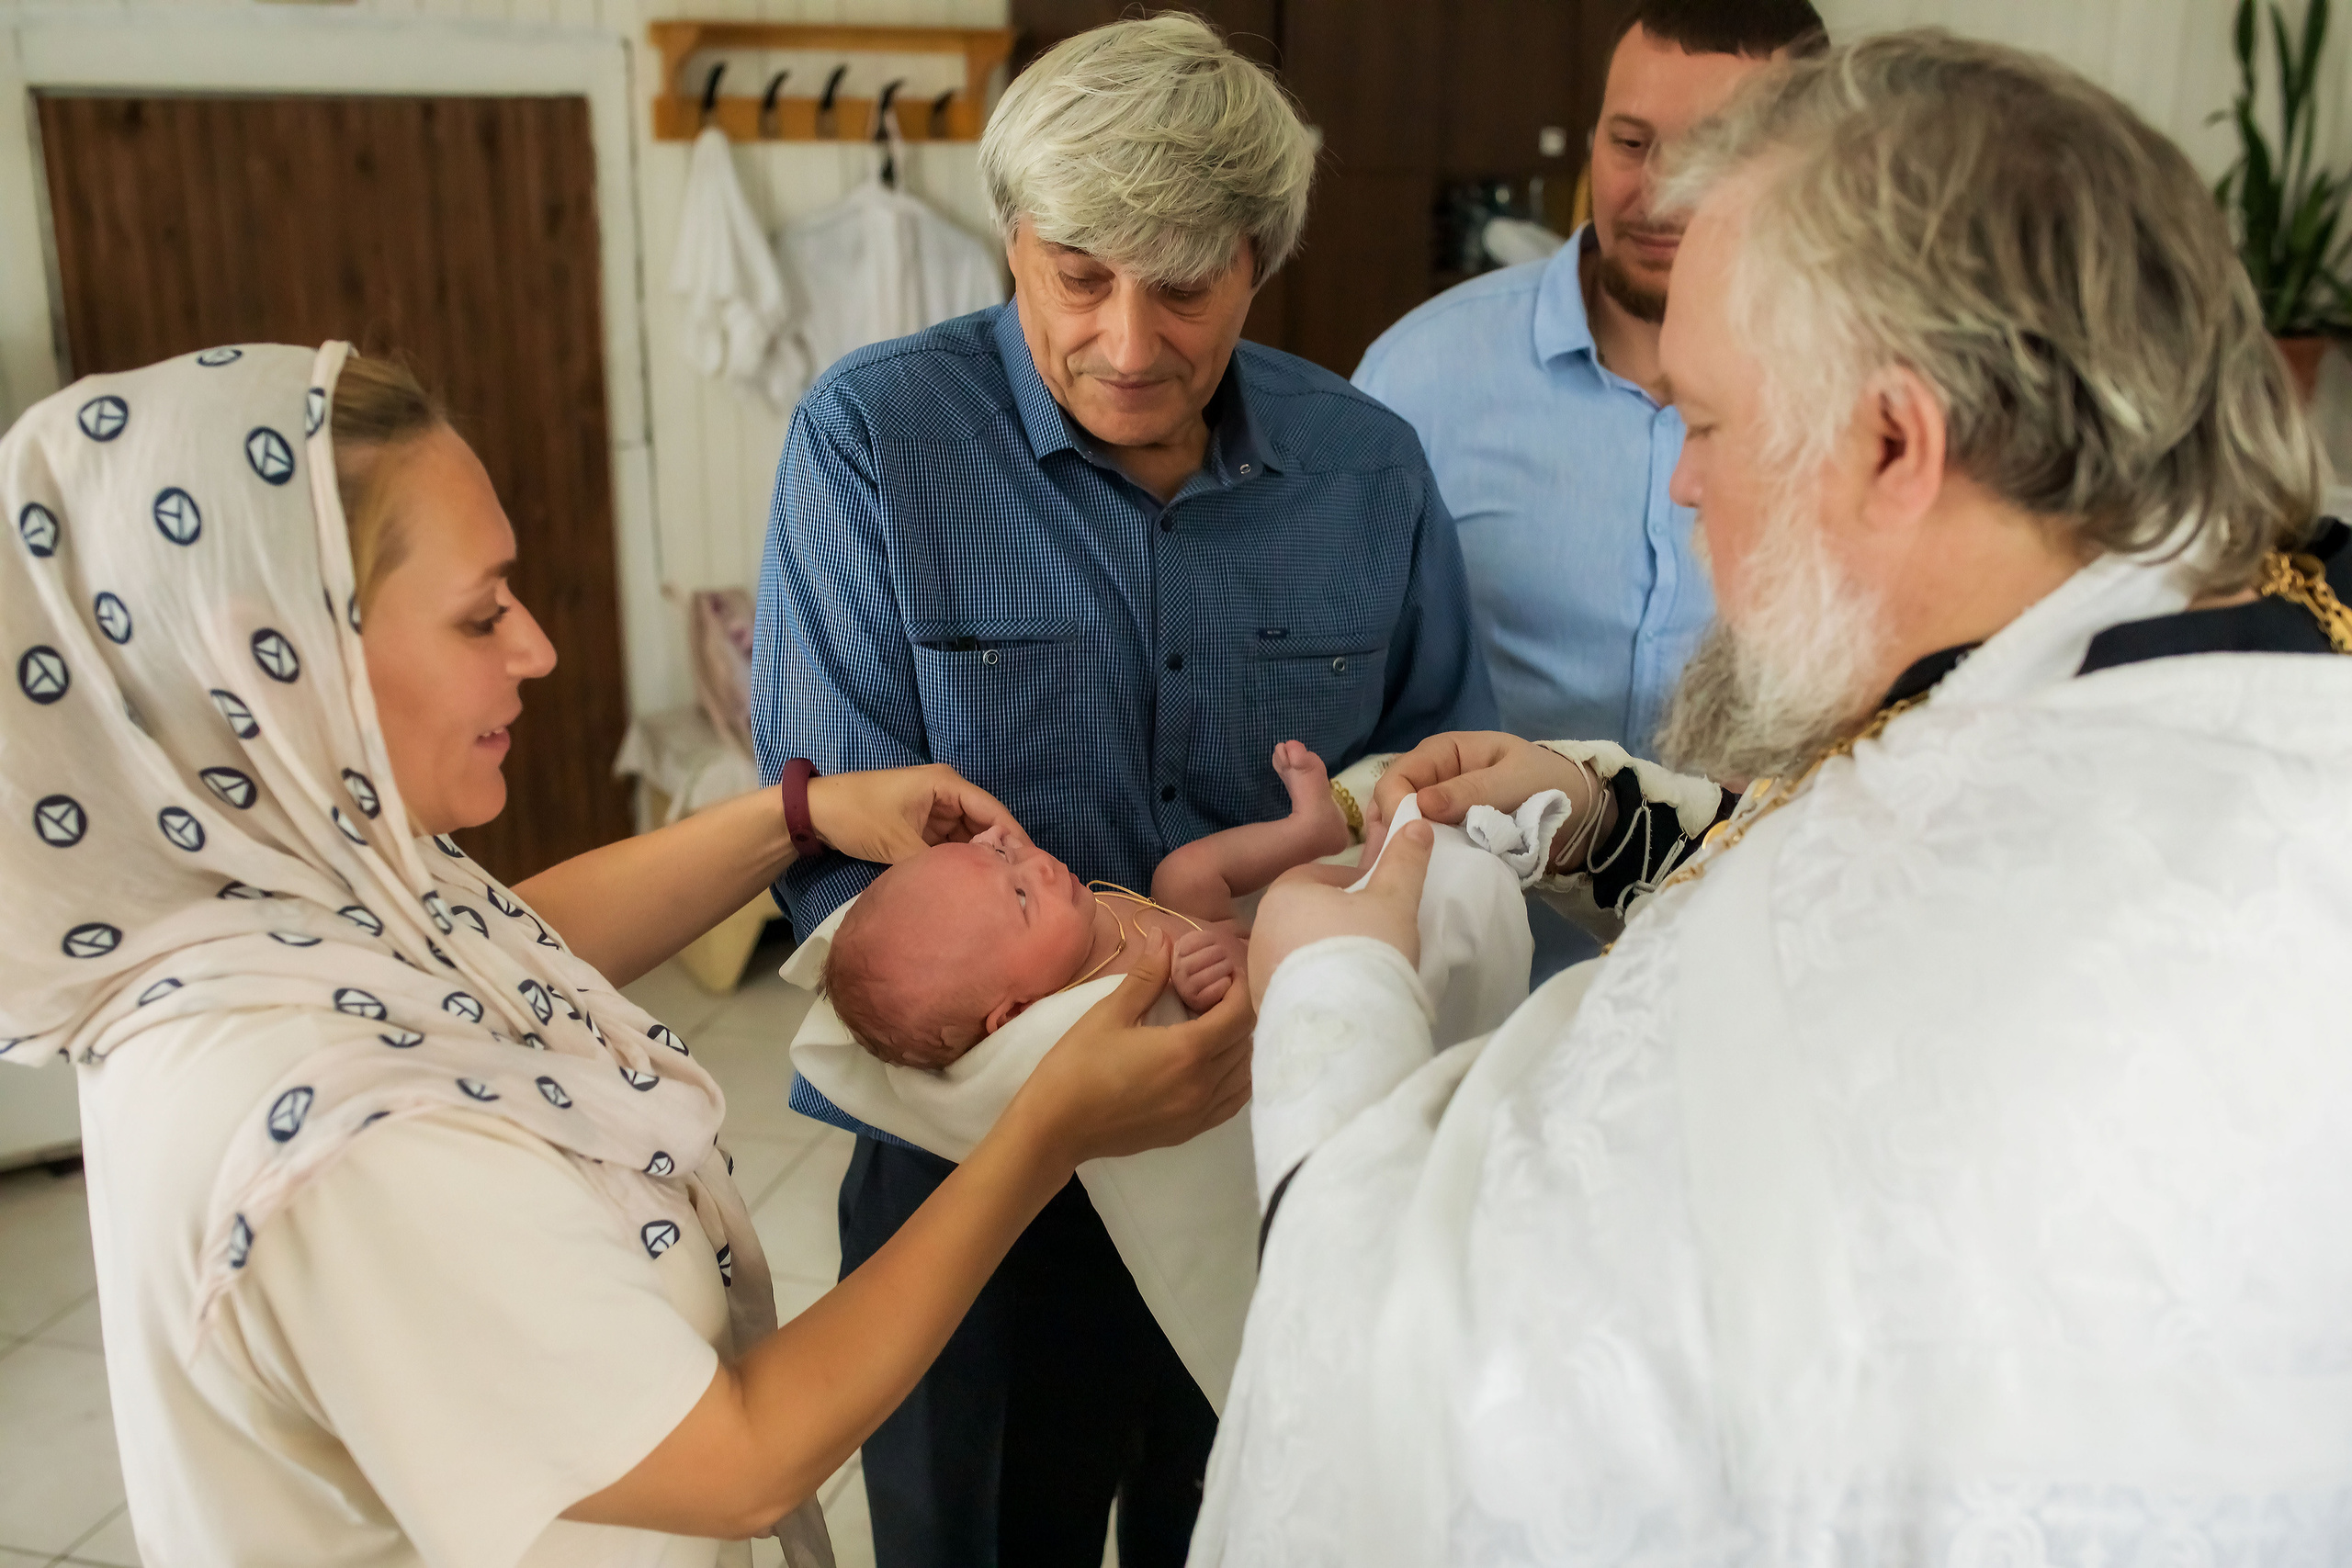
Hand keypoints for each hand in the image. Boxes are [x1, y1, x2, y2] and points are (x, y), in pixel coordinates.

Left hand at [804, 763, 1022, 865]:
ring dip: (979, 857)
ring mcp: (934, 810)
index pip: (992, 810)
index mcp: (946, 784)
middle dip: (1000, 850)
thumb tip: (967, 888)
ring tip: (1000, 886)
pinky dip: (959, 860)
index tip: (1032, 865)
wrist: (815, 813)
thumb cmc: (858, 815)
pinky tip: (972, 881)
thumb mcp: (898, 843)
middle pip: (985, 823)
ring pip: (969, 837)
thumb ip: (936, 864)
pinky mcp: (922, 826)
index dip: (1014, 837)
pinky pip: (950, 844)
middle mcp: (946, 793)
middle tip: (1018, 882)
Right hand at [1013, 930, 1255, 1165]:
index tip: (1223, 974)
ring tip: (1214, 1027)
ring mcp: (1199, 1113)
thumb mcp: (1109, 1014)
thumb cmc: (1077, 1067)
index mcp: (1187, 1051)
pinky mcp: (1190, 1131)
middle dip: (1238, 1012)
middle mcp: (1203, 1085)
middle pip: (1246, 1042)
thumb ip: (1147, 976)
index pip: (1241, 1014)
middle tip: (1214, 994)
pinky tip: (1214, 1064)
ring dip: (1239, 1046)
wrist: (1055, 1128)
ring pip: (1244, 1074)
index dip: (1239, 989)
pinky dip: (1234, 1078)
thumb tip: (1165, 936)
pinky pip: (1232, 1102)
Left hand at [1247, 820, 1431, 1008]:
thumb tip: (1416, 824)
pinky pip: (1295, 985)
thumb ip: (1404, 861)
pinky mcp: (1265, 1006)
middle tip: (1375, 938)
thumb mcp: (1394, 900)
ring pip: (1300, 951)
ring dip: (1327, 955)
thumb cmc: (1366, 948)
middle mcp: (1261, 928)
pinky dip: (1317, 985)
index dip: (1355, 885)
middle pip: (1308, 914)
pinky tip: (1345, 998)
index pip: (1320, 876)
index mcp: (1284, 893)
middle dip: (1339, 921)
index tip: (1379, 901)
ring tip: (1362, 972)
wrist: (1343, 1026)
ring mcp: (1259, 970)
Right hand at [1365, 732, 1604, 873]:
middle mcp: (1433, 778)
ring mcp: (1438, 810)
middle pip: (1390, 802)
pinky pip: (1421, 846)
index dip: (1395, 804)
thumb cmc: (1550, 784)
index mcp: (1445, 752)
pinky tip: (1412, 878)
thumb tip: (1420, 804)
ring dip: (1399, 848)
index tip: (1404, 837)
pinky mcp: (1447, 836)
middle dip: (1389, 830)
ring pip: (1401, 827)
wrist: (1583, 816)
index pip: (1399, 774)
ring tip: (1399, 875)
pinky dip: (1415, 859)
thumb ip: (1470, 790)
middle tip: (1391, 865)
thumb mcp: (1513, 781)